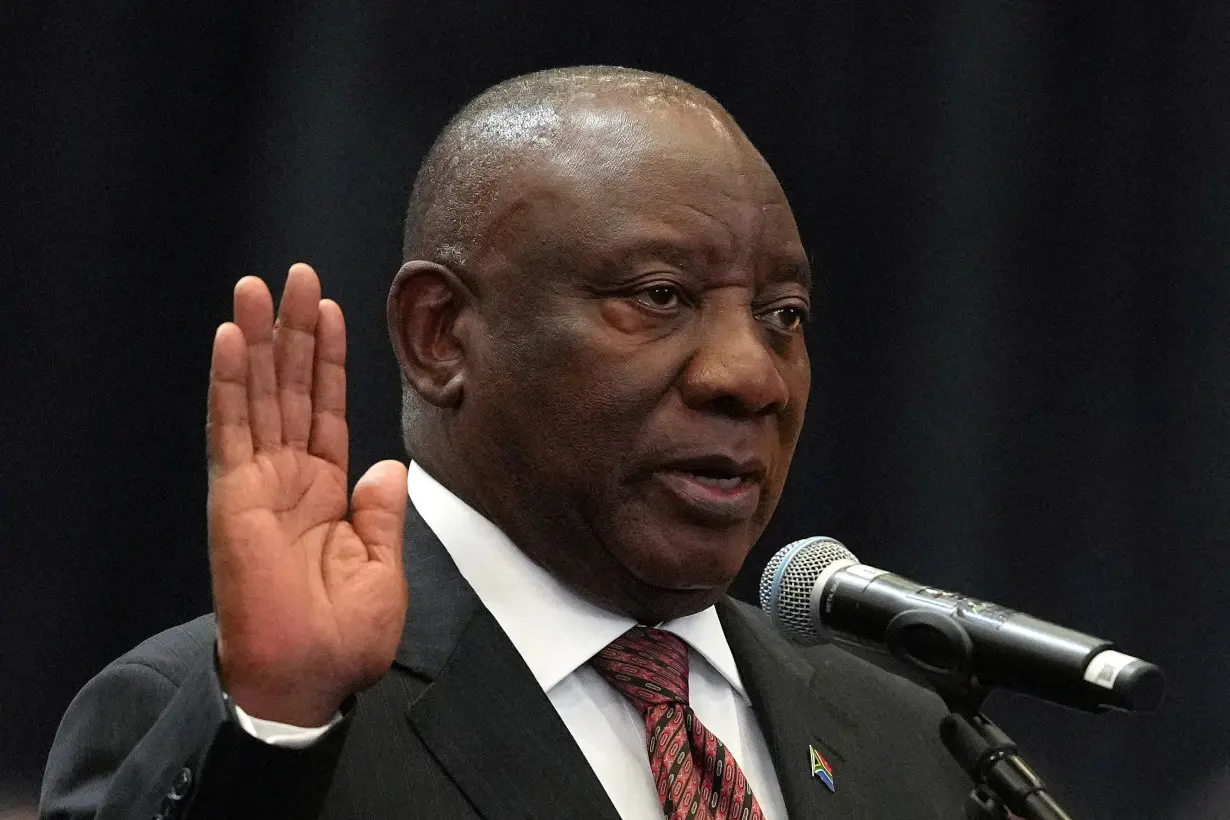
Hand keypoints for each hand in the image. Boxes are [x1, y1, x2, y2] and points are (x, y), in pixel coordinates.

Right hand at [206, 263, 407, 725]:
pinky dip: (228, 383)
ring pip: (257, 395)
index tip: (330, 311)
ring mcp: (258, 484)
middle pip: (290, 388)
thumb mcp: (383, 570)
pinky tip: (229, 340)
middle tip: (296, 275)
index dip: (327, 360)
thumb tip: (387, 466)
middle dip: (293, 331)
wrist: (307, 680)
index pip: (325, 409)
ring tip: (258, 287)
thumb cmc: (343, 639)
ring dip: (256, 340)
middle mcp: (289, 479)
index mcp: (326, 493)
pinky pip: (231, 429)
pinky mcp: (234, 497)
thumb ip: (383, 514)